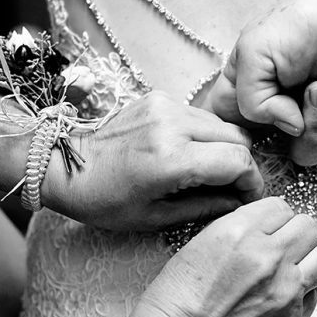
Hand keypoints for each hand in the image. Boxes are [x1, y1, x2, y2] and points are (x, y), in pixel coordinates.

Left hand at [44, 91, 263, 229]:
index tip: (247, 196)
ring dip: (222, 148)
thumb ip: (206, 208)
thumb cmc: (104, 200)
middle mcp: (172, 125)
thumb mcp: (156, 217)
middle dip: (241, 164)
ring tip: (206, 171)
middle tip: (231, 186)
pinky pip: (198, 115)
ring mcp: (165, 106)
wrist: (65, 165)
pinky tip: (184, 153)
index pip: (238, 161)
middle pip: (238, 138)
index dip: (251, 181)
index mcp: (172, 159)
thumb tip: (239, 204)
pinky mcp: (158, 98)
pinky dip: (201, 135)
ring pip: (220, 124)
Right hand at [127, 198, 316, 316]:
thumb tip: (261, 227)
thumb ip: (236, 231)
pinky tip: (283, 296)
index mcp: (239, 231)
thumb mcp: (197, 247)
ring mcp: (286, 289)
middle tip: (281, 248)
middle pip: (309, 226)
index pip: (280, 206)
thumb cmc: (173, 305)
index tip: (267, 230)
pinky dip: (306, 290)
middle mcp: (268, 256)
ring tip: (292, 268)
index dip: (273, 218)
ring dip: (311, 258)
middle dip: (296, 234)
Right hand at [207, 0, 316, 165]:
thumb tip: (289, 128)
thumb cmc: (304, 24)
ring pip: (306, 152)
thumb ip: (250, 102)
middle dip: (287, 127)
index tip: (250, 133)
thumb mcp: (256, 53)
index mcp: (245, 87)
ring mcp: (309, 115)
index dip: (234, 139)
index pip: (225, 128)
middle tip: (302, 91)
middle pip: (268, 151)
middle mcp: (274, 105)